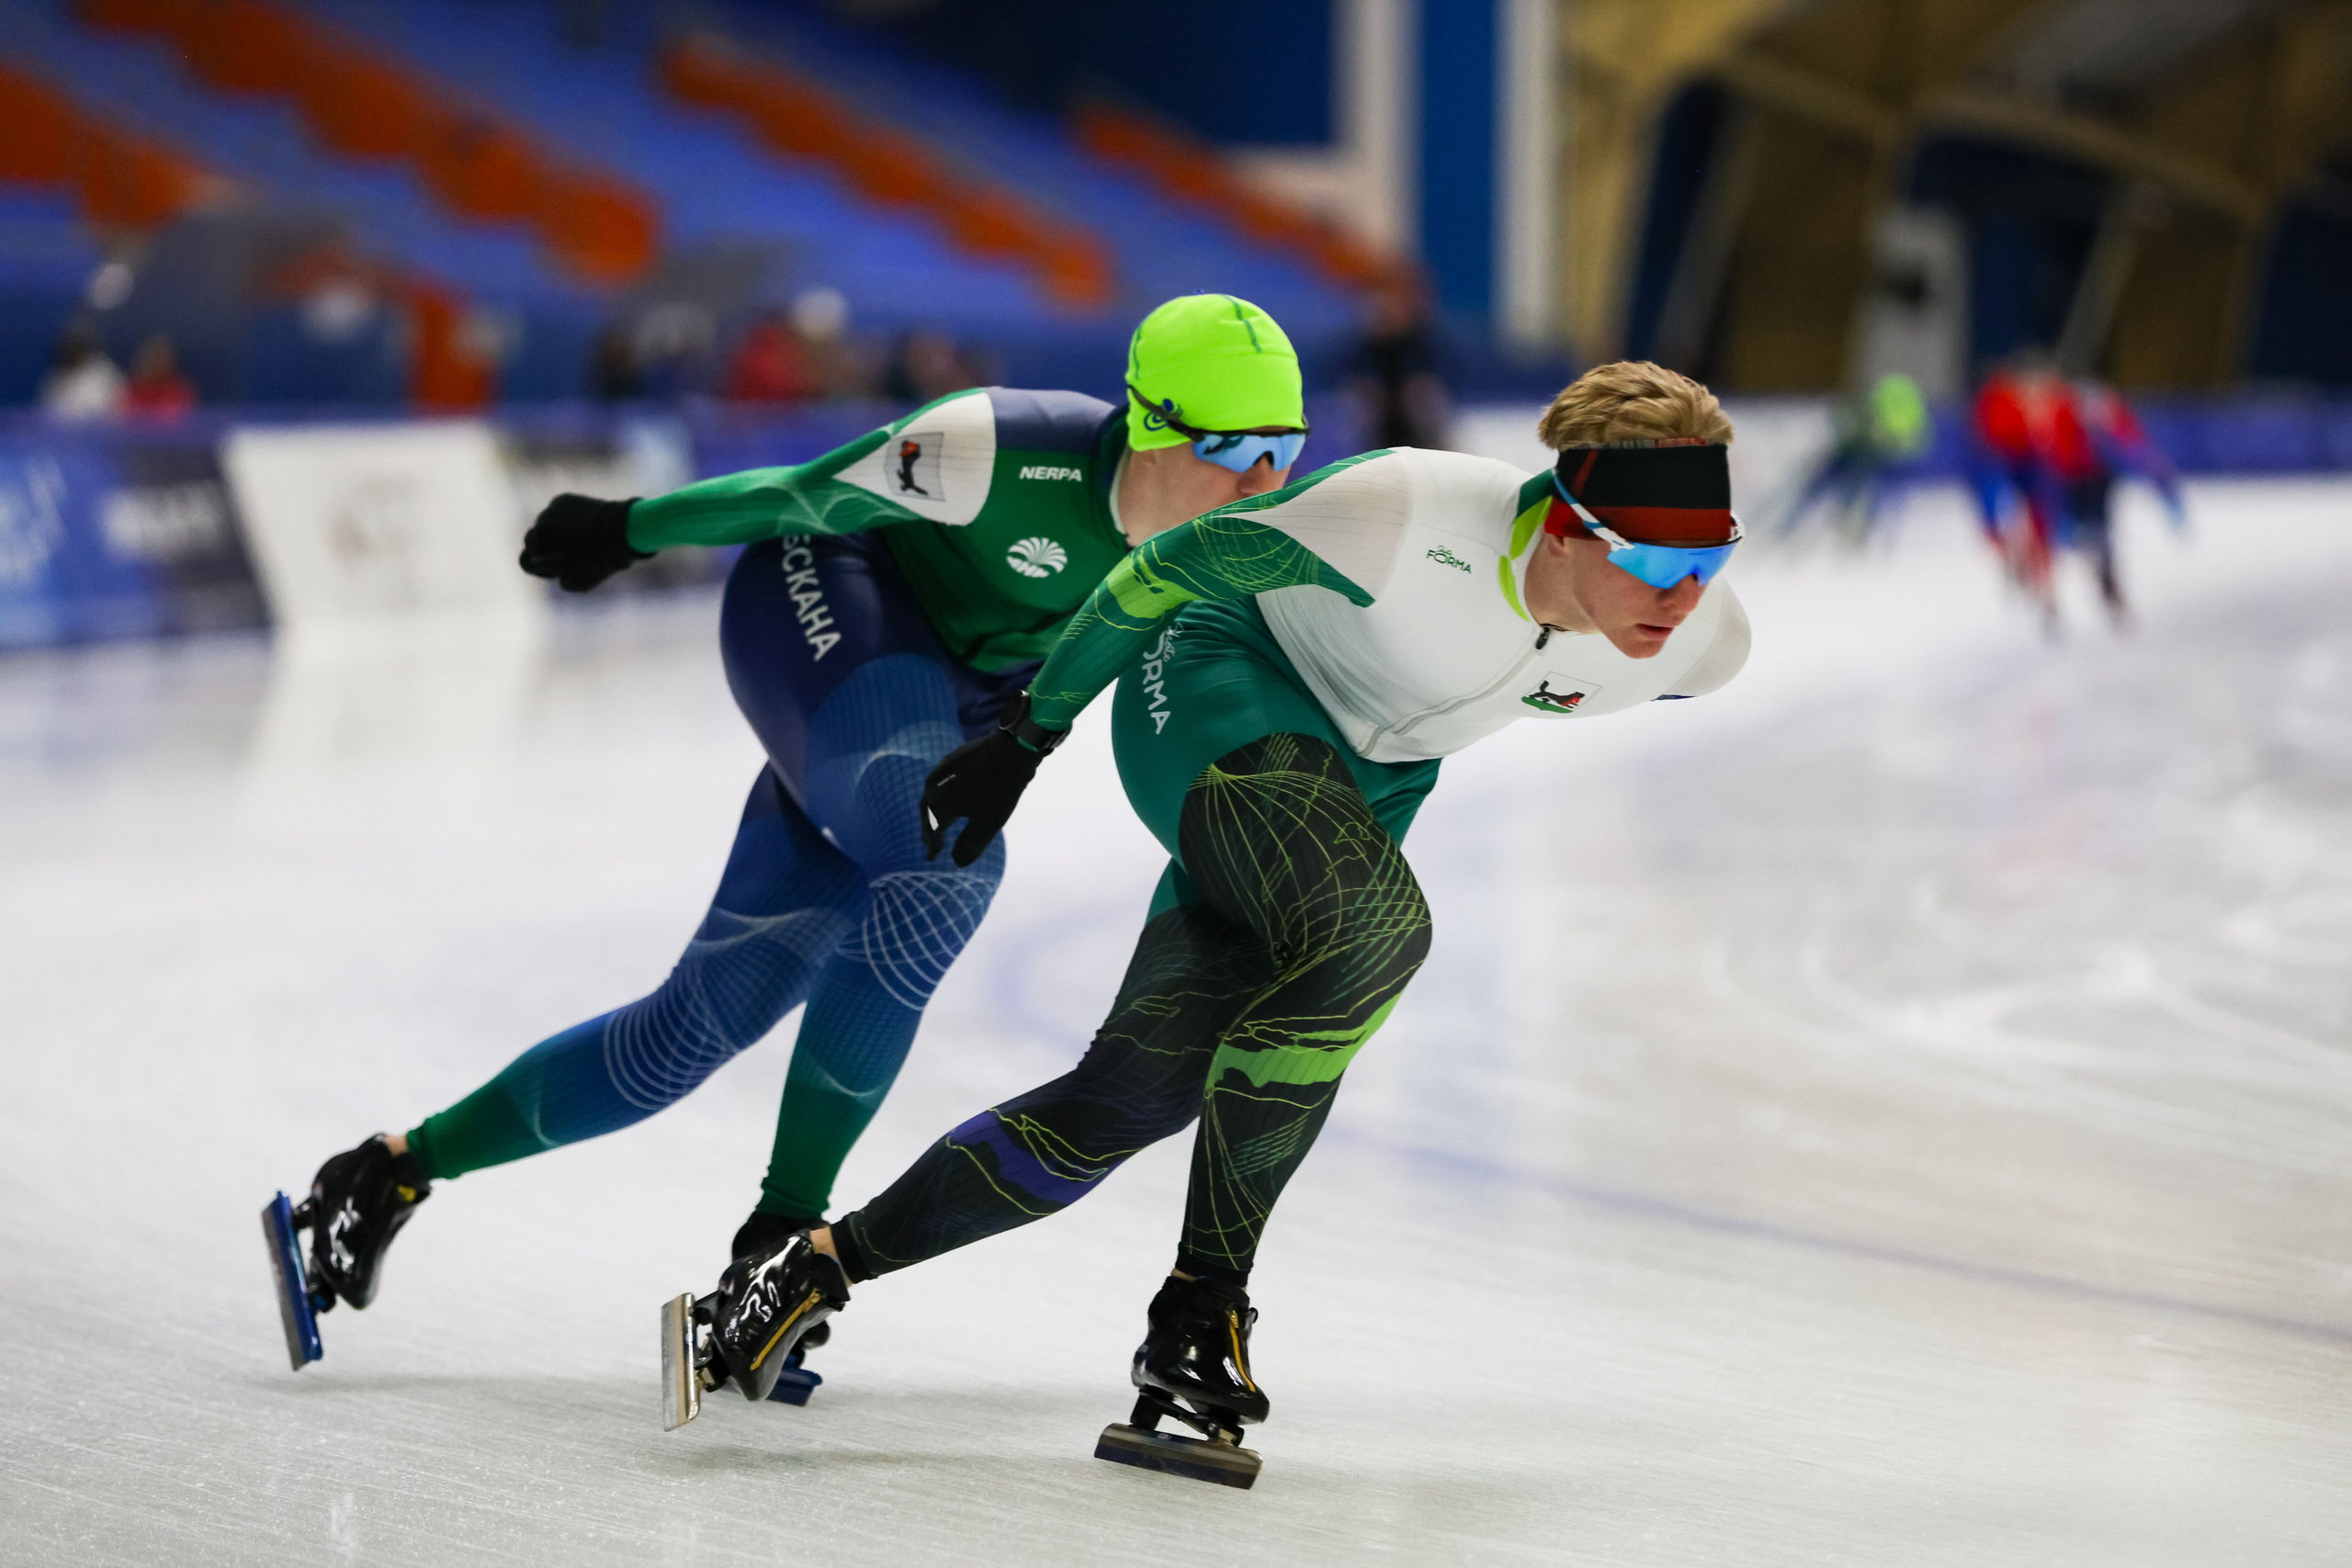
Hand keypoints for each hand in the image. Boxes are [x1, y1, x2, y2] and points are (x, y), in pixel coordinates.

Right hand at [520, 494, 646, 591]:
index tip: (556, 570)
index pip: (526, 562)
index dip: (541, 569)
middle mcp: (539, 525)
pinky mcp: (564, 499)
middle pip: (532, 539)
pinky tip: (582, 526)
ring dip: (554, 531)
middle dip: (544, 549)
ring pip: (545, 524)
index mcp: (538, 545)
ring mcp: (551, 510)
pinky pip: (558, 512)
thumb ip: (560, 579)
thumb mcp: (579, 583)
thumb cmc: (598, 560)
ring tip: (576, 538)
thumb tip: (556, 568)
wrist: (620, 531)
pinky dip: (566, 519)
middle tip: (564, 554)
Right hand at [919, 693, 1062, 866]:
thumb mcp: (987, 824)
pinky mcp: (950, 760)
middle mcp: (933, 787)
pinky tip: (948, 796)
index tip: (931, 858)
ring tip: (935, 821)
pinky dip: (940, 796)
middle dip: (928, 829)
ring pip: (931, 796)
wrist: (1008, 750)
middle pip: (927, 813)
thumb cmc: (998, 791)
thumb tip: (957, 862)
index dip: (932, 846)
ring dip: (932, 811)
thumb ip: (970, 845)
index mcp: (939, 805)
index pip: (931, 831)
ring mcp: (940, 771)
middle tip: (929, 842)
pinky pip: (939, 784)